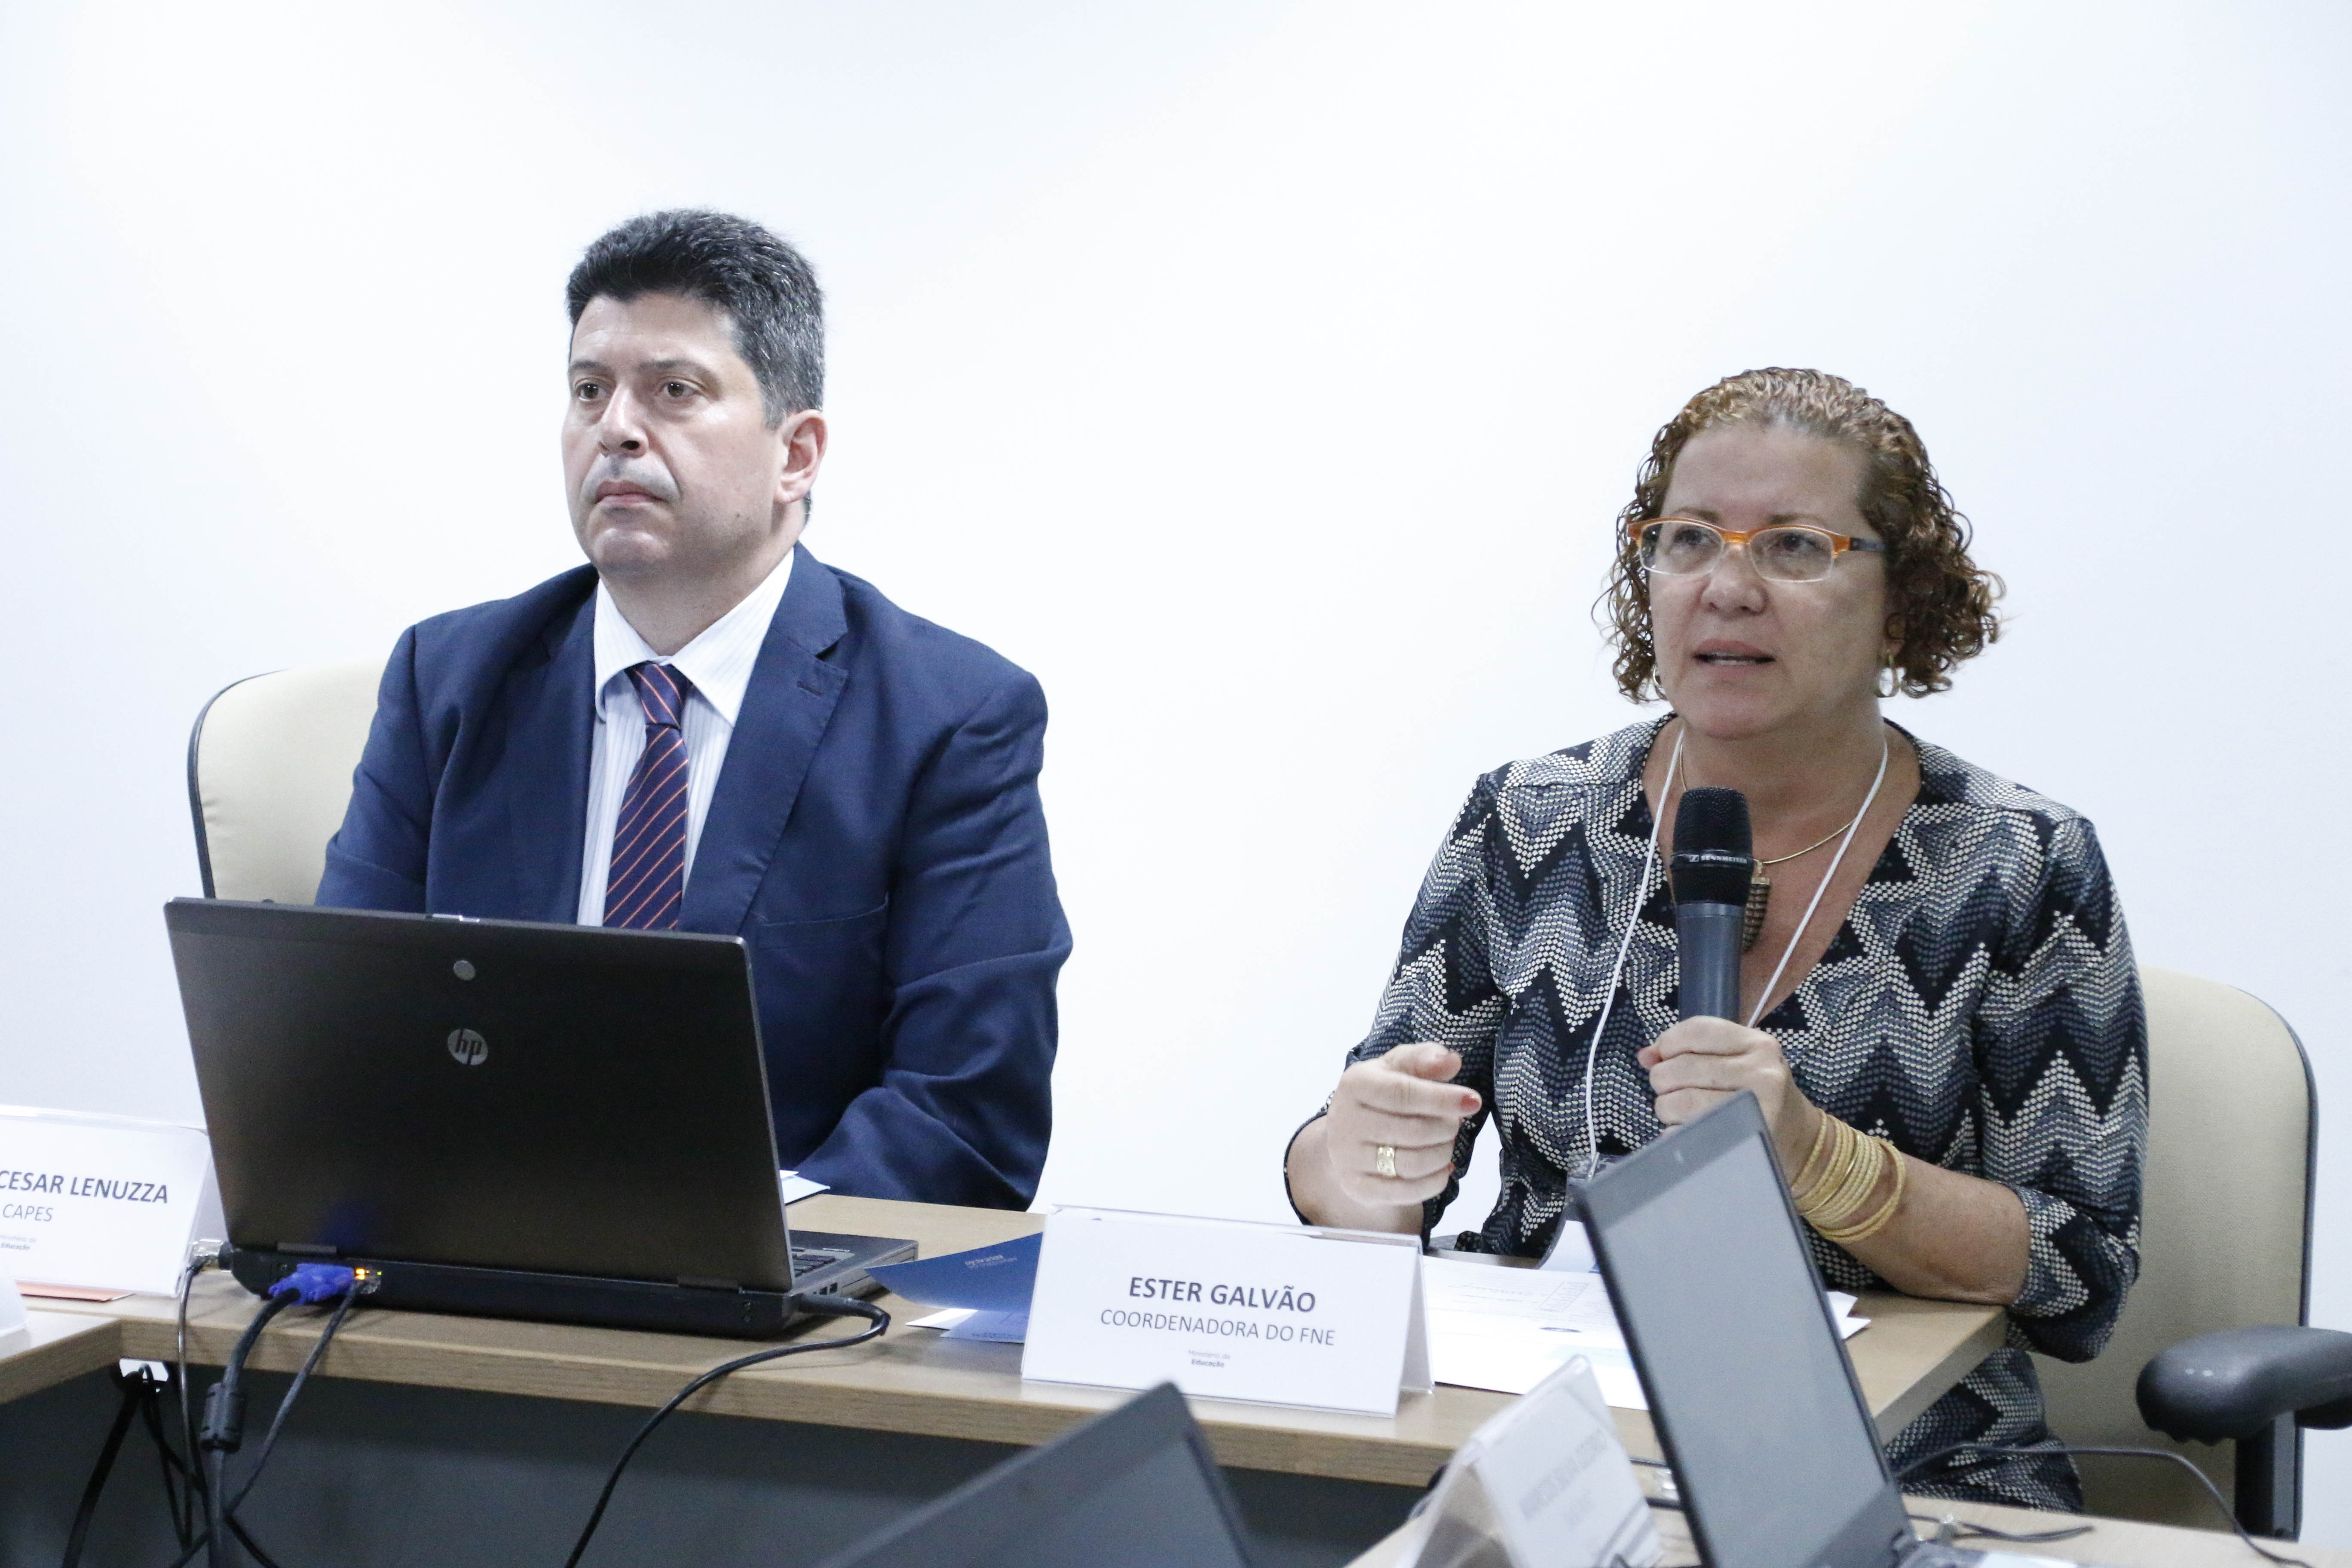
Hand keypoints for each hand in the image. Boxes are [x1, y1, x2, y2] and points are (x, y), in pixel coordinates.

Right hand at [1319, 1043, 1482, 1208]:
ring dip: (1442, 1153)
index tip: (1473, 1101)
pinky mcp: (1357, 1187)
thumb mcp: (1399, 1068)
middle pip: (1412, 1131)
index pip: (1403, 1093)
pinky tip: (1442, 1167)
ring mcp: (1347, 1158)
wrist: (1347, 1136)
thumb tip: (1452, 1061)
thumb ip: (1425, 1059)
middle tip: (1455, 1123)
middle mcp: (1344, 1121)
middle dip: (1446, 1128)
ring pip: (1411, 1164)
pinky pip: (1406, 1192)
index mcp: (1355, 1084)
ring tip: (1447, 1143)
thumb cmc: (1381, 1095)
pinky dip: (1434, 1181)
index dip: (1442, 1099)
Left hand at [1638, 1017, 1819, 1174]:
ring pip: (1679, 1101)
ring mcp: (1754, 1107)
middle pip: (1681, 1068)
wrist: (1801, 1139)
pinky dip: (1675, 1133)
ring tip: (1679, 1111)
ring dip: (1666, 1108)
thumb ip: (1691, 1051)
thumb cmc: (1759, 1095)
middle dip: (1663, 1080)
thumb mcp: (1736, 1061)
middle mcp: (1760, 1071)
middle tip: (1671, 1089)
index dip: (1668, 1043)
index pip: (1697, 1030)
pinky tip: (1688, 1131)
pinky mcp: (1742, 1139)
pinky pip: (1686, 1133)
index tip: (1663, 1056)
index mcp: (1757, 1044)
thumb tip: (1646, 1055)